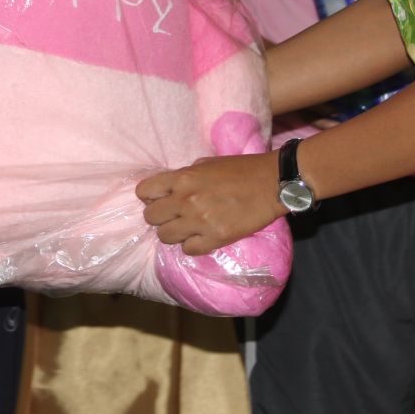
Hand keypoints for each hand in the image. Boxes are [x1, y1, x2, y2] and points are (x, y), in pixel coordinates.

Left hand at [136, 151, 283, 256]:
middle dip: (159, 216)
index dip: (149, 196)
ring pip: (165, 236)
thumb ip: (185, 176)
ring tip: (187, 228)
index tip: (159, 199)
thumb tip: (170, 188)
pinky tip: (201, 237)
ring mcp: (199, 221)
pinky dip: (191, 245)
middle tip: (173, 215)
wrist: (270, 183)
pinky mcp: (215, 238)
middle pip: (150, 217)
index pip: (144, 191)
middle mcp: (186, 200)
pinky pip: (188, 250)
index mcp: (182, 178)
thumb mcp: (206, 164)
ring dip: (173, 233)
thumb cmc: (240, 169)